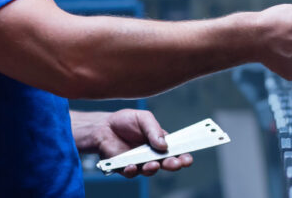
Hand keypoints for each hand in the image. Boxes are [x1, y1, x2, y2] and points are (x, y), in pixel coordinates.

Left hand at [71, 109, 192, 177]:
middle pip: (166, 163)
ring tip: (152, 164)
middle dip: (173, 165)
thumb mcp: (143, 118)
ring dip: (153, 169)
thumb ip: (154, 130)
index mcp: (160, 142)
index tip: (187, 158)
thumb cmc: (125, 121)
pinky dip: (132, 171)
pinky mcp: (125, 168)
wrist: (103, 126)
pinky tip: (132, 166)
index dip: (183, 156)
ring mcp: (139, 162)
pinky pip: (131, 173)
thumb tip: (163, 144)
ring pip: (150, 171)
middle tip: (175, 163)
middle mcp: (152, 154)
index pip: (176, 151)